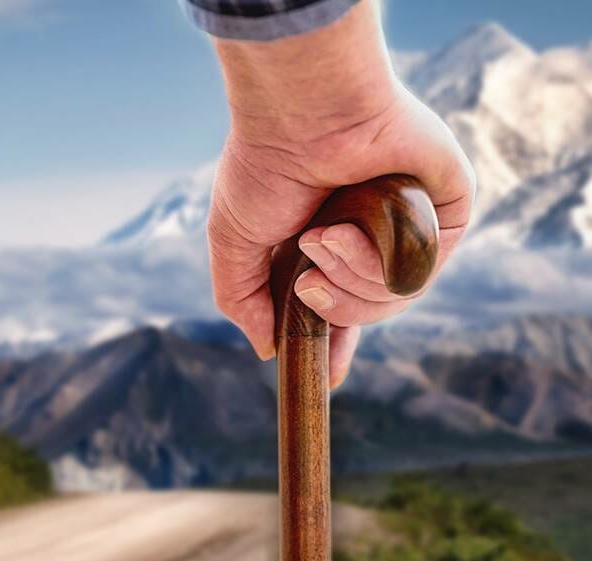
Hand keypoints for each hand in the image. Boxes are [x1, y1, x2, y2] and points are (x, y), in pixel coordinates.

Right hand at [208, 0, 474, 386]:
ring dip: (348, 279)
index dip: (333, 342)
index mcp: (324, 243)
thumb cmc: (264, 167)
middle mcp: (369, 237)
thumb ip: (241, 298)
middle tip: (306, 279)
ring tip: (320, 238)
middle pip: (366, 312)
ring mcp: (407, 228)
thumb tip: (267, 348)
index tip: (326, 374)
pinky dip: (377, 264)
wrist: (305, 113)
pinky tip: (347, 229)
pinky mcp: (445, 217)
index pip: (340, 305)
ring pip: (392, 300)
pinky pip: (420, 275)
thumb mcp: (232, 240)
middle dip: (333, 307)